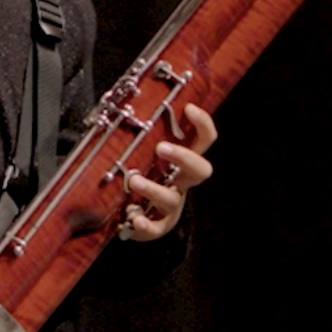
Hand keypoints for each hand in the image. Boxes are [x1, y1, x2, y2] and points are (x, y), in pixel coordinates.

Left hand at [120, 102, 215, 241]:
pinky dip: (145, 225)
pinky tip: (132, 217)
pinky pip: (156, 229)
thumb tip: (126, 103)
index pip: (204, 139)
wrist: (130, 212)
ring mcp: (172, 206)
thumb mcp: (140, 150)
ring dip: (154, 189)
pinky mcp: (157, 226)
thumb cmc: (137, 171)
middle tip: (161, 148)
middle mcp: (182, 182)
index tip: (188, 108)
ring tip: (134, 181)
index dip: (203, 124)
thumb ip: (139, 133)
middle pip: (200, 170)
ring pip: (172, 200)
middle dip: (184, 157)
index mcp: (182, 161)